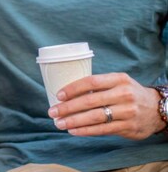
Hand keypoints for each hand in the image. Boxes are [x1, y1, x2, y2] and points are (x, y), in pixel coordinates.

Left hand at [48, 73, 162, 139]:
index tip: (58, 95)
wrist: (157, 109)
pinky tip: (74, 131)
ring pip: (95, 117)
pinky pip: (102, 130)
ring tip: (60, 123)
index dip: (73, 89)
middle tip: (53, 112)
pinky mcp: (128, 126)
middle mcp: (124, 94)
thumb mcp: (118, 83)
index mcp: (119, 79)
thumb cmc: (129, 94)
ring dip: (74, 121)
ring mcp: (127, 111)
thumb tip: (68, 93)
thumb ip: (99, 86)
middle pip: (90, 101)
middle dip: (68, 108)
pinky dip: (86, 131)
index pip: (92, 82)